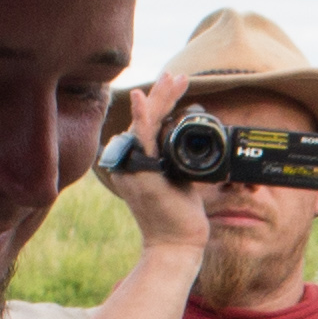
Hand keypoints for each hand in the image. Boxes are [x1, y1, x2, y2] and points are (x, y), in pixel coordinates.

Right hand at [98, 78, 210, 259]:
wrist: (176, 244)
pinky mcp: (142, 174)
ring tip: (173, 78)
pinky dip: (141, 117)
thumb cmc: (177, 216)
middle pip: (144, 119)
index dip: (161, 102)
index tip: (177, 84)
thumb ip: (176, 159)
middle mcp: (129, 160)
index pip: (147, 124)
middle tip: (177, 74)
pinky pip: (141, 140)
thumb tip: (188, 143)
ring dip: (159, 98)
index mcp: (135, 160)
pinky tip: (140, 98)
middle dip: (162, 93)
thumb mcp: (178, 180)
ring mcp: (133, 166)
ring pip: (144, 123)